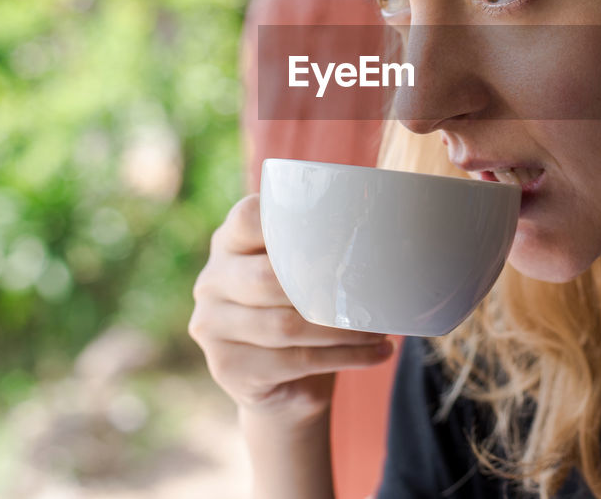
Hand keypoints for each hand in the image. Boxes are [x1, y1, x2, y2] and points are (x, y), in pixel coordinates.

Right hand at [188, 194, 394, 429]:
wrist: (282, 383)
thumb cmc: (300, 309)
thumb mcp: (301, 271)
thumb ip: (319, 248)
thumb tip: (389, 230)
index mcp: (228, 241)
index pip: (251, 217)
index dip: (292, 222)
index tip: (341, 234)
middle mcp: (211, 280)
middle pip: (267, 278)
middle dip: (326, 287)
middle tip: (370, 290)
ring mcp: (212, 326)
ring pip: (285, 325)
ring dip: (343, 328)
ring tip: (381, 327)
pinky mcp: (228, 367)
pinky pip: (296, 361)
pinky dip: (346, 357)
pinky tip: (379, 352)